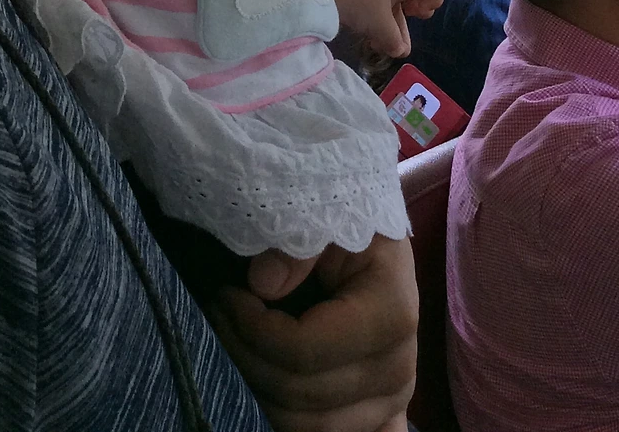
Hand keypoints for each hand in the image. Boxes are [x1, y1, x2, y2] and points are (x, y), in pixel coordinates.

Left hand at [207, 235, 417, 430]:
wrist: (369, 233)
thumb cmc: (342, 216)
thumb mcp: (322, 208)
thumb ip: (295, 240)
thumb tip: (262, 283)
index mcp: (391, 313)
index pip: (302, 351)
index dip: (251, 328)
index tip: (225, 294)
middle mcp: (398, 368)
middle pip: (299, 397)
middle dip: (245, 354)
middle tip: (220, 312)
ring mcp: (392, 400)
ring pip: (305, 428)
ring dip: (259, 387)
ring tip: (238, 339)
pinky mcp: (383, 414)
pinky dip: (305, 428)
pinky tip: (274, 406)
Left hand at [330, 0, 443, 57]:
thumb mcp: (378, 21)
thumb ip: (394, 40)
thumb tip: (400, 51)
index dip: (433, 0)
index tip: (415, 12)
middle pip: (414, 8)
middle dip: (404, 29)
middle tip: (390, 36)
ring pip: (393, 18)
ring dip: (388, 34)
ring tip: (375, 42)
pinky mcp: (363, 1)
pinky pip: (378, 19)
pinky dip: (375, 30)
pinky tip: (367, 38)